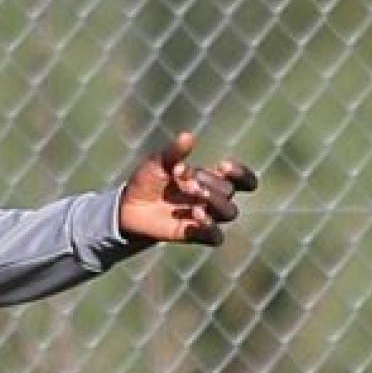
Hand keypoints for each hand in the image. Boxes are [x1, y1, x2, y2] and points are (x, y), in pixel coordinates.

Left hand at [119, 131, 258, 245]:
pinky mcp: (195, 234)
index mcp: (211, 179)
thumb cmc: (147, 181)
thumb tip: (187, 136)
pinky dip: (210, 226)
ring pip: (229, 212)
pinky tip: (195, 215)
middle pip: (230, 191)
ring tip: (192, 192)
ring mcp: (206, 217)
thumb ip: (174, 152)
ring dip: (215, 201)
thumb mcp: (158, 163)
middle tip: (187, 179)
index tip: (223, 165)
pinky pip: (216, 237)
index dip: (241, 174)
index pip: (243, 180)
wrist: (128, 206)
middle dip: (211, 182)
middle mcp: (212, 199)